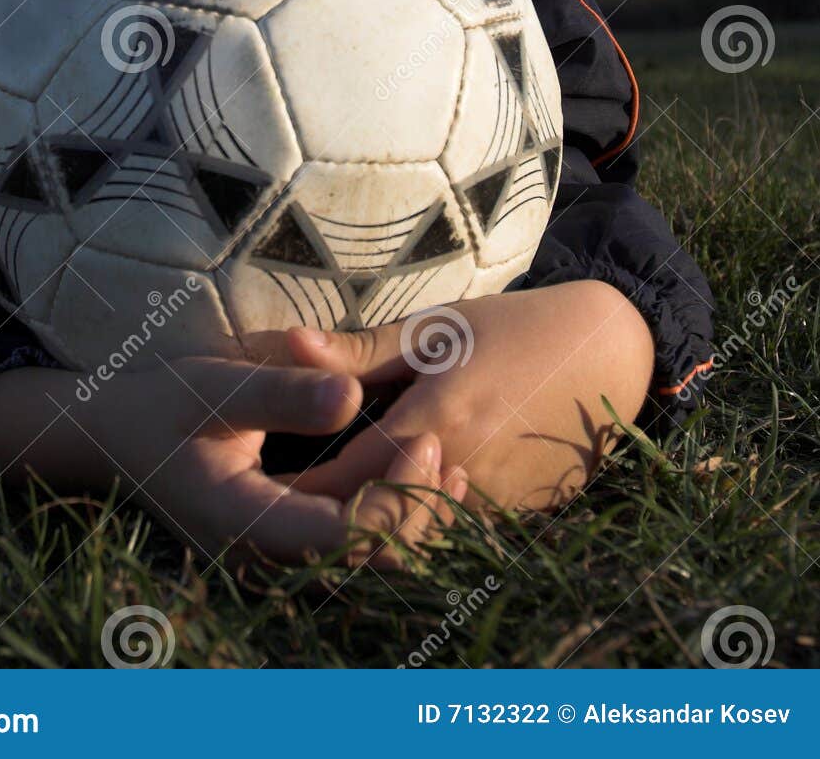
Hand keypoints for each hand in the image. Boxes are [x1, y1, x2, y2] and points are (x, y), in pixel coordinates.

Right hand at [93, 353, 466, 572]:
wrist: (118, 440)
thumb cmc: (168, 404)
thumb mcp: (219, 385)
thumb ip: (284, 393)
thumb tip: (352, 396)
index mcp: (246, 523)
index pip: (345, 537)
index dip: (397, 498)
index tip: (424, 439)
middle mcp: (262, 563)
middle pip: (367, 567)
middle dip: (419, 514)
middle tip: (443, 450)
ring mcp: (273, 568)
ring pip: (366, 573)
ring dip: (414, 527)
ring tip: (450, 470)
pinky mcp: (283, 558)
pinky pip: (352, 561)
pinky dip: (393, 529)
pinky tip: (421, 488)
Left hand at [244, 280, 655, 515]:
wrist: (609, 353)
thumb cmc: (513, 328)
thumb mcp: (436, 328)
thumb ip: (360, 349)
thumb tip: (289, 343)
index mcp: (434, 422)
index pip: (341, 483)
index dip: (294, 493)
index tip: (256, 488)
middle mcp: (463, 473)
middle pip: (374, 527)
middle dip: (328, 523)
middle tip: (286, 505)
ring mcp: (493, 503)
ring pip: (414, 538)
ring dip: (375, 526)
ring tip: (333, 504)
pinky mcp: (516, 517)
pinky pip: (451, 534)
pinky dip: (420, 524)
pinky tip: (397, 498)